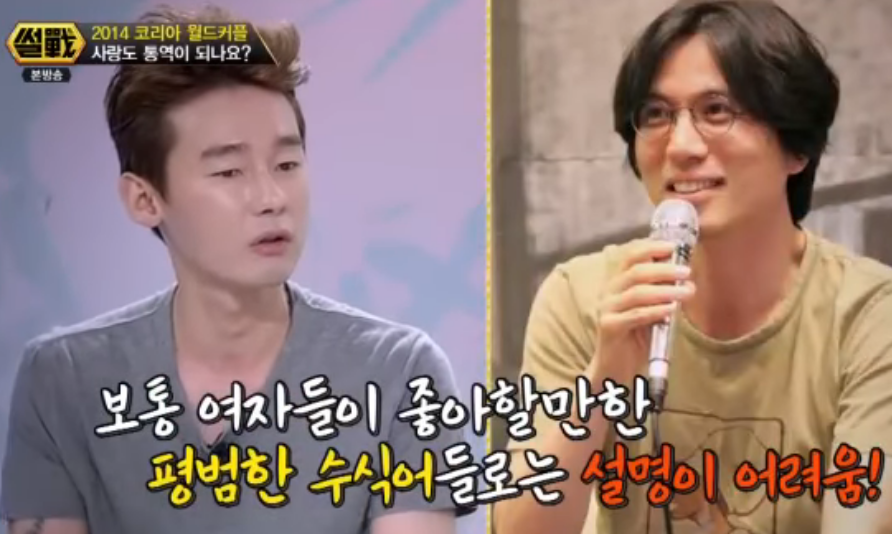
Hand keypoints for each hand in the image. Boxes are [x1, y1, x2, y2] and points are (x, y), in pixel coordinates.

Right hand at [589, 238, 694, 387]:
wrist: (615, 366)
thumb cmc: (636, 336)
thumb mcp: (650, 308)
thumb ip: (660, 291)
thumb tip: (683, 273)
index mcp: (618, 283)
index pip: (631, 256)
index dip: (651, 248)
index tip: (673, 247)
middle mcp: (609, 292)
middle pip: (636, 272)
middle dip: (664, 269)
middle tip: (687, 272)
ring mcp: (607, 309)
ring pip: (637, 292)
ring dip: (666, 290)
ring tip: (687, 292)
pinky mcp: (609, 327)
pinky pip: (635, 315)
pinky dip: (655, 310)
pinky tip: (671, 310)